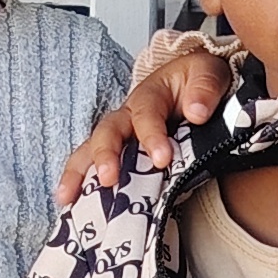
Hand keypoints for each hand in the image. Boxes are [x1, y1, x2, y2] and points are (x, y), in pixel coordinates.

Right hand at [55, 34, 234, 206]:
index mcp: (150, 95)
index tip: (162, 159)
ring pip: (90, 149)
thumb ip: (205, 88)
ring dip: (78, 172)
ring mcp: (119, 136)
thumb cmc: (197, 81)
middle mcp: (127, 116)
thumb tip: (196, 113)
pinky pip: (92, 166)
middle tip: (109, 179)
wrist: (192, 84)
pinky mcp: (118, 154)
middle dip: (105, 155)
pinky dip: (79, 185)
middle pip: (107, 131)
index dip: (151, 136)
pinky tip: (69, 205)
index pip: (146, 114)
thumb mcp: (209, 72)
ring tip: (68, 198)